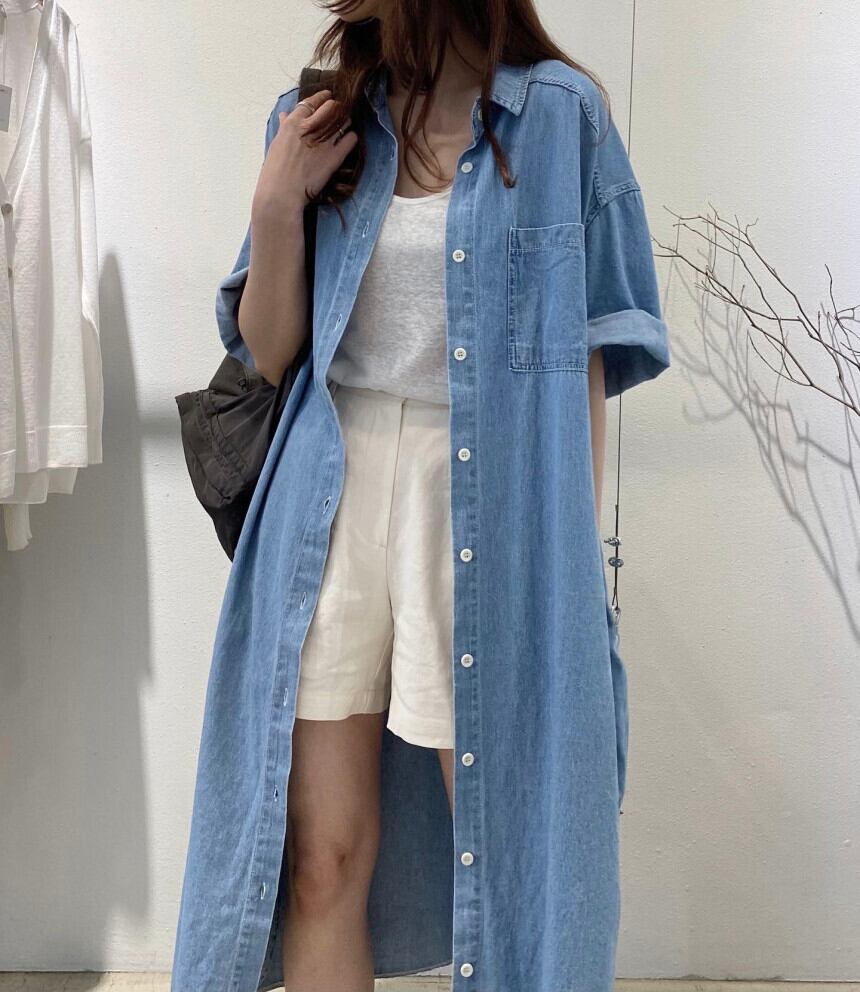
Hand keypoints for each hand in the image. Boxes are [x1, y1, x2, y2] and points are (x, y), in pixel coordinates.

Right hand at [252, 89, 357, 223]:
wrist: (281, 193)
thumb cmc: (274, 172)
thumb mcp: (276, 144)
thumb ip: (284, 127)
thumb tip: (285, 116)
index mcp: (293, 123)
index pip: (312, 101)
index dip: (322, 97)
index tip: (327, 96)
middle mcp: (310, 128)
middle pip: (331, 107)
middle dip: (336, 108)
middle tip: (339, 112)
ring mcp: (324, 142)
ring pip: (343, 120)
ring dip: (345, 121)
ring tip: (344, 125)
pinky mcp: (335, 157)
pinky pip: (351, 139)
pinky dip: (351, 137)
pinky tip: (349, 140)